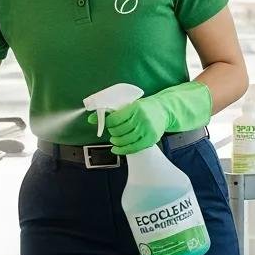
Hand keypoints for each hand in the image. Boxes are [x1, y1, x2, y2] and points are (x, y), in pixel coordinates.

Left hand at [87, 81, 211, 155]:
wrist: (164, 110)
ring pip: (124, 140)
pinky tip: (116, 148)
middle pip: (119, 130)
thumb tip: (91, 118)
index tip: (106, 123)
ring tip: (114, 139)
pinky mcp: (150, 139)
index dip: (107, 123)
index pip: (115, 119)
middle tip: (112, 130)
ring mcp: (146, 130)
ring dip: (116, 141)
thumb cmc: (145, 107)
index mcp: (135, 108)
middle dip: (112, 132)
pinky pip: (132, 148)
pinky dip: (122, 150)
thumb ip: (112, 111)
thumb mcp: (129, 105)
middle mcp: (141, 119)